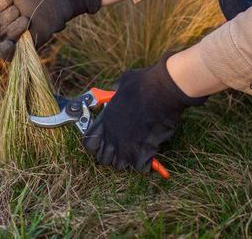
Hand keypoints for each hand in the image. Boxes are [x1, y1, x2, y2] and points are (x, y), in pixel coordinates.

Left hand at [82, 54, 207, 171]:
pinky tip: (149, 153)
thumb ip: (115, 92)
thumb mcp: (122, 84)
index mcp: (104, 120)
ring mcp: (126, 146)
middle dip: (112, 155)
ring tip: (135, 150)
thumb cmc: (144, 83)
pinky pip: (141, 167)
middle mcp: (112, 135)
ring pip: (120, 165)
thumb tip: (116, 89)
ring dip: (128, 160)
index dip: (95, 145)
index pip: (89, 144)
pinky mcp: (143, 152)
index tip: (104, 142)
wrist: (163, 90)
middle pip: (103, 159)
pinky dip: (146, 164)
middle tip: (122, 148)